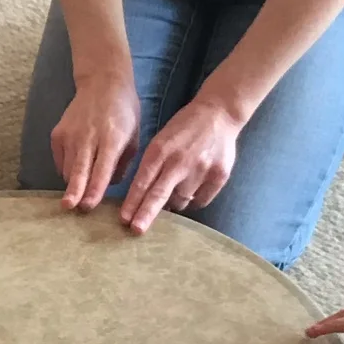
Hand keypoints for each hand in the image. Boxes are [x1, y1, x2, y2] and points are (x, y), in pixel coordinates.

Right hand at [50, 71, 140, 212]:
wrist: (102, 83)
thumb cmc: (124, 113)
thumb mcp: (134, 138)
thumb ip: (122, 164)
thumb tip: (107, 187)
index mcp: (111, 139)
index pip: (101, 169)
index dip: (94, 189)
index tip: (88, 205)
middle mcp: (87, 137)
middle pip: (79, 170)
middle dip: (74, 191)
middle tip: (69, 207)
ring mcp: (69, 134)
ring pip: (67, 169)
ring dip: (74, 183)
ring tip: (82, 188)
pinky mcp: (57, 133)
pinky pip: (59, 161)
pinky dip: (67, 170)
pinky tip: (77, 166)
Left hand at [120, 95, 244, 234]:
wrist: (219, 113)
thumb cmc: (184, 128)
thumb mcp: (161, 139)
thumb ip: (152, 165)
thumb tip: (141, 198)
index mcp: (161, 150)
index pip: (143, 181)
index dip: (133, 202)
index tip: (124, 219)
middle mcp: (179, 161)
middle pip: (159, 194)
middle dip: (146, 214)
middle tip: (136, 230)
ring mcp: (201, 170)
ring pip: (181, 201)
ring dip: (173, 203)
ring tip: (175, 191)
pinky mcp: (219, 176)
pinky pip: (201, 200)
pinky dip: (194, 200)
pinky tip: (193, 188)